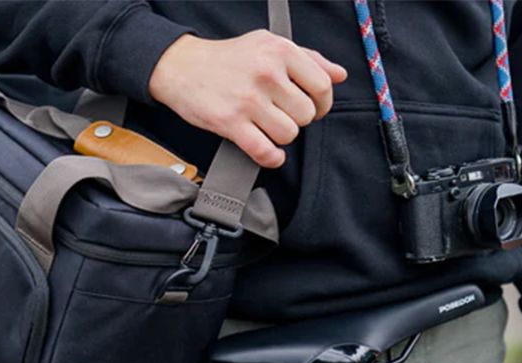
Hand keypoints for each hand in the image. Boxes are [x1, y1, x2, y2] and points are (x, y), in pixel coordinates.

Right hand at [148, 31, 346, 167]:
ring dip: (281, 137)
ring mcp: (248, 99)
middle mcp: (266, 73)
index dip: (322, 103)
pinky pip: (265, 152)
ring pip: (289, 134)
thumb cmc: (228, 58)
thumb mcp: (268, 45)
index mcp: (279, 50)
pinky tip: (268, 151)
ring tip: (268, 127)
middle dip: (298, 120)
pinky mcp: (230, 123)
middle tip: (282, 115)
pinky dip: (271, 158)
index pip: (322, 86)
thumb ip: (308, 59)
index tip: (313, 108)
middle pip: (306, 114)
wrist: (182, 67)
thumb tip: (339, 75)